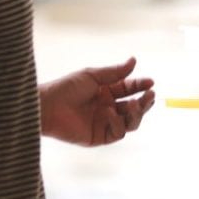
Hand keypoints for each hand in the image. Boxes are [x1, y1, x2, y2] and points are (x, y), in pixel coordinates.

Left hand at [39, 57, 155, 145]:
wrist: (48, 106)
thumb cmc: (66, 88)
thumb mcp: (93, 76)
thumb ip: (115, 72)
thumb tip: (134, 60)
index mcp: (106, 92)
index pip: (129, 89)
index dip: (140, 86)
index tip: (150, 82)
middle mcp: (108, 108)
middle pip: (134, 107)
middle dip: (144, 101)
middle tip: (150, 94)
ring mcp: (104, 123)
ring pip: (130, 122)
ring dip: (137, 113)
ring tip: (135, 104)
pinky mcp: (99, 137)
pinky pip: (117, 132)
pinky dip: (118, 123)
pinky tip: (110, 112)